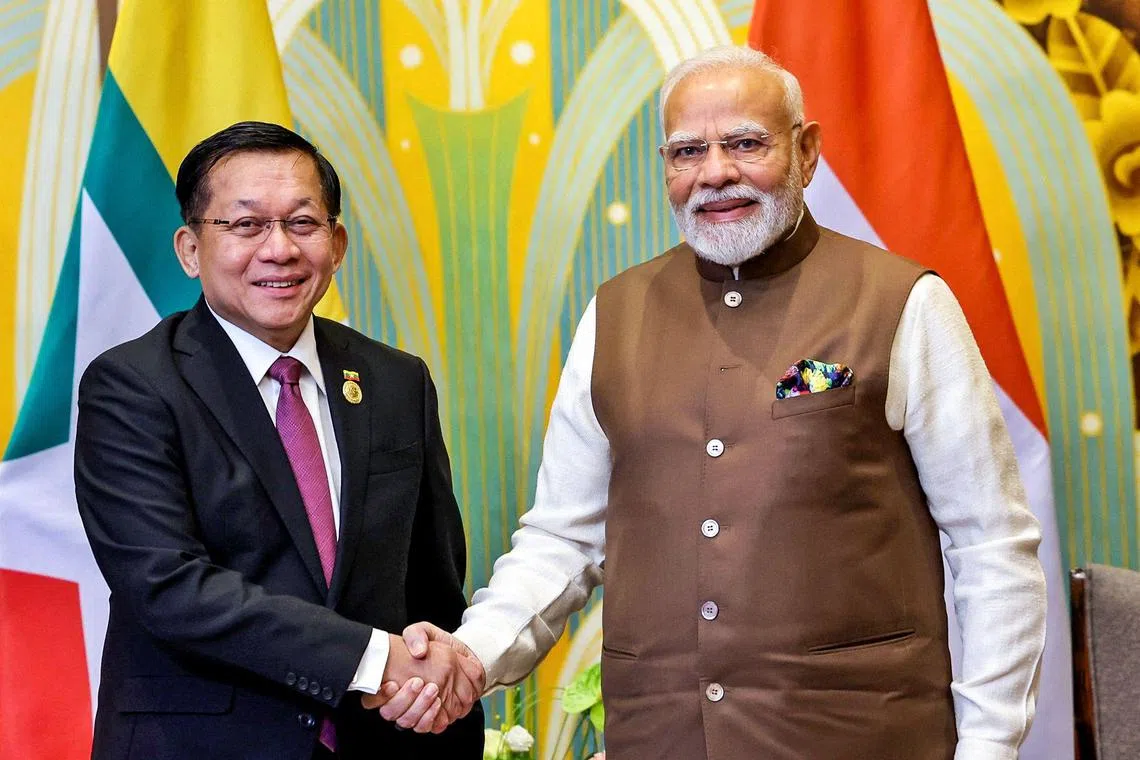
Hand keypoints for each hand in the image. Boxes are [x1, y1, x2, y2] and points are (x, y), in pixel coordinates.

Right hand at [361, 625, 484, 732]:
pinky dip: (430, 718)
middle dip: (404, 699)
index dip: (377, 696)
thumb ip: (416, 635)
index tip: (392, 684)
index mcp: (389, 681)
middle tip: (418, 682)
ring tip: (433, 690)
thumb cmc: (437, 646)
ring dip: (419, 708)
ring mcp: (414, 710)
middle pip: (389, 712)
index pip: (370, 699)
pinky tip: (438, 703)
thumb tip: (418, 651)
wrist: (461, 658)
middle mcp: (398, 699)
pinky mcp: (430, 719)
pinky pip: (425, 727)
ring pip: (406, 722)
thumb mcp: (424, 632)